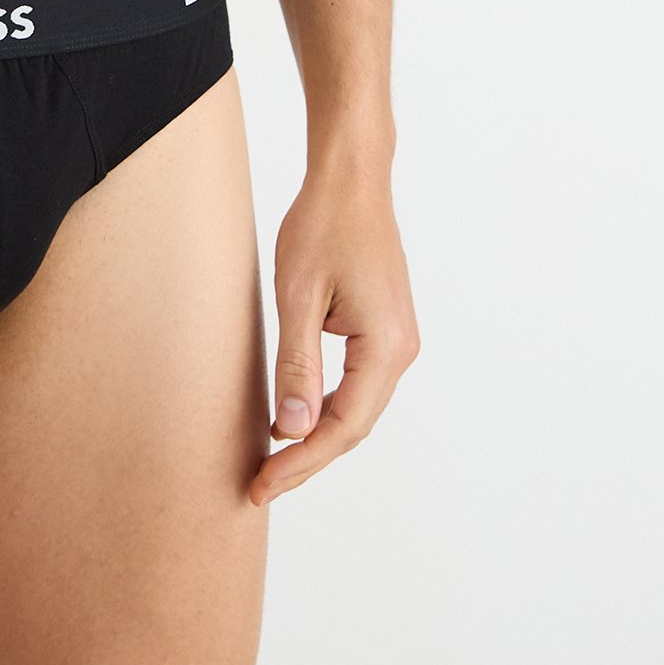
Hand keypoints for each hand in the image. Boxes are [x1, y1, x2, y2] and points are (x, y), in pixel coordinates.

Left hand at [250, 156, 418, 505]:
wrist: (352, 179)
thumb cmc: (323, 226)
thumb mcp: (299, 295)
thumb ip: (298, 365)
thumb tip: (293, 429)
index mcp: (386, 348)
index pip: (342, 427)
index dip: (302, 461)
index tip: (264, 485)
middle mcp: (401, 351)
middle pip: (354, 425)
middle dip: (308, 458)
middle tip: (262, 485)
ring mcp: (397, 340)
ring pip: (357, 407)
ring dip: (318, 436)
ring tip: (275, 462)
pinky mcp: (384, 328)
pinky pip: (358, 383)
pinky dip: (328, 406)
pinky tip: (297, 417)